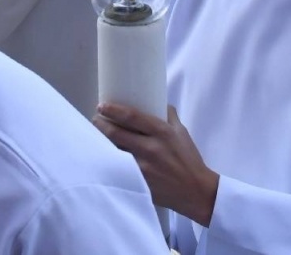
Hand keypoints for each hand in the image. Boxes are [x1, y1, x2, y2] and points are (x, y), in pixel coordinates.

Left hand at [94, 104, 219, 225]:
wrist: (195, 190)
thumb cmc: (188, 159)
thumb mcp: (181, 132)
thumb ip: (169, 115)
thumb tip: (157, 100)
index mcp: (161, 132)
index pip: (131, 117)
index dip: (113, 110)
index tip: (102, 106)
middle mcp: (150, 148)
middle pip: (116, 133)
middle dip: (101, 124)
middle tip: (95, 119)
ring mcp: (142, 168)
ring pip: (113, 151)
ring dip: (101, 142)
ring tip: (95, 135)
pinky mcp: (139, 183)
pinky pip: (119, 168)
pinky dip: (109, 161)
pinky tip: (102, 156)